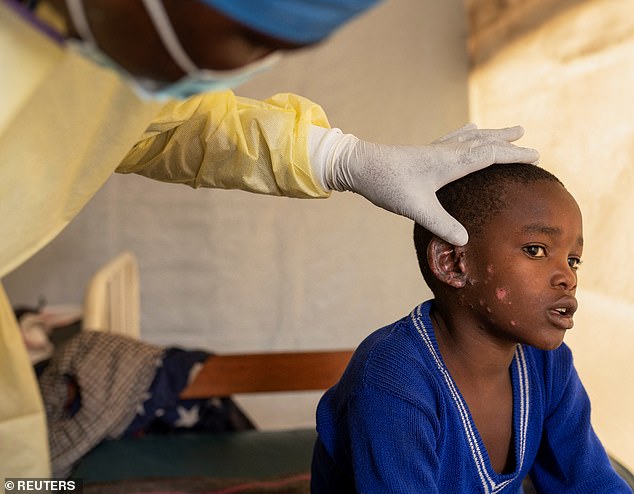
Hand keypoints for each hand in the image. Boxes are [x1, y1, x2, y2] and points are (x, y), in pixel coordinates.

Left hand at [323, 124, 538, 245]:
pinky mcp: (423, 152)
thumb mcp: (417, 208)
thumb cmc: (388, 185)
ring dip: (490, 134)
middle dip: (506, 140)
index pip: (490, 154)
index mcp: (450, 162)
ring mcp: (434, 150)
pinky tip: (466, 132)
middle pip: (483, 140)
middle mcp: (446, 151)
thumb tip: (465, 241)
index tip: (536, 155)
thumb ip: (442, 224)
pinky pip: (454, 139)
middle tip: (524, 133)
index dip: (514, 155)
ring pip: (470, 137)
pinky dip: (467, 134)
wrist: (359, 166)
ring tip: (505, 131)